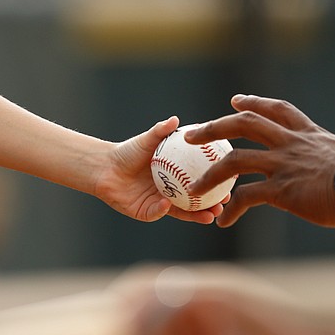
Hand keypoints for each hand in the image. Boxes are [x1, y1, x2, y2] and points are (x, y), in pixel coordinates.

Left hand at [94, 117, 224, 223]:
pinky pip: (156, 213)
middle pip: (198, 201)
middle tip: (225, 202)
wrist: (104, 167)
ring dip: (196, 215)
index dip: (216, 183)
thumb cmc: (127, 151)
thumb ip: (161, 131)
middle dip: (213, 204)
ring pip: (182, 212)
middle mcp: (171, 192)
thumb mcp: (148, 140)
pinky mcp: (145, 212)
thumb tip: (176, 119)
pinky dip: (162, 210)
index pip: (202, 181)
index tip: (230, 181)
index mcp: (177, 176)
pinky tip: (168, 205)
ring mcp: (159, 204)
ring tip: (210, 215)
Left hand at [185, 95, 334, 226]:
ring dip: (209, 175)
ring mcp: (283, 164)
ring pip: (235, 160)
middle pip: (244, 124)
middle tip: (191, 133)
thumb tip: (334, 168)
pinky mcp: (282, 189)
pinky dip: (232, 210)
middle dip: (214, 127)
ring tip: (193, 188)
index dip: (254, 103)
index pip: (276, 110)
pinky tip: (224, 221)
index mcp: (307, 134)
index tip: (236, 100)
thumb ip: (328, 157)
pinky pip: (247, 197)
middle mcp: (290, 143)